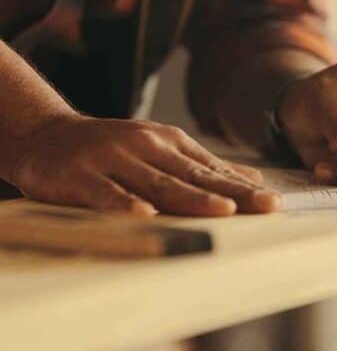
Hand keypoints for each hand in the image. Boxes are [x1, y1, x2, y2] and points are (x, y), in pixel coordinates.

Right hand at [7, 113, 280, 216]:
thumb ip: (203, 167)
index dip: (244, 188)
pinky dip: (125, 204)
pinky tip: (145, 214)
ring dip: (192, 197)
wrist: (46, 135)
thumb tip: (253, 178)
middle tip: (266, 206)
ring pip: (159, 183)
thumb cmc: (112, 150)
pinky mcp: (82, 176)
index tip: (275, 202)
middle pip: (195, 177)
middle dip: (233, 193)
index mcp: (169, 144)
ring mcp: (114, 160)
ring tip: (224, 210)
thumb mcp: (160, 150)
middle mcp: (147, 148)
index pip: (213, 171)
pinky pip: (107, 194)